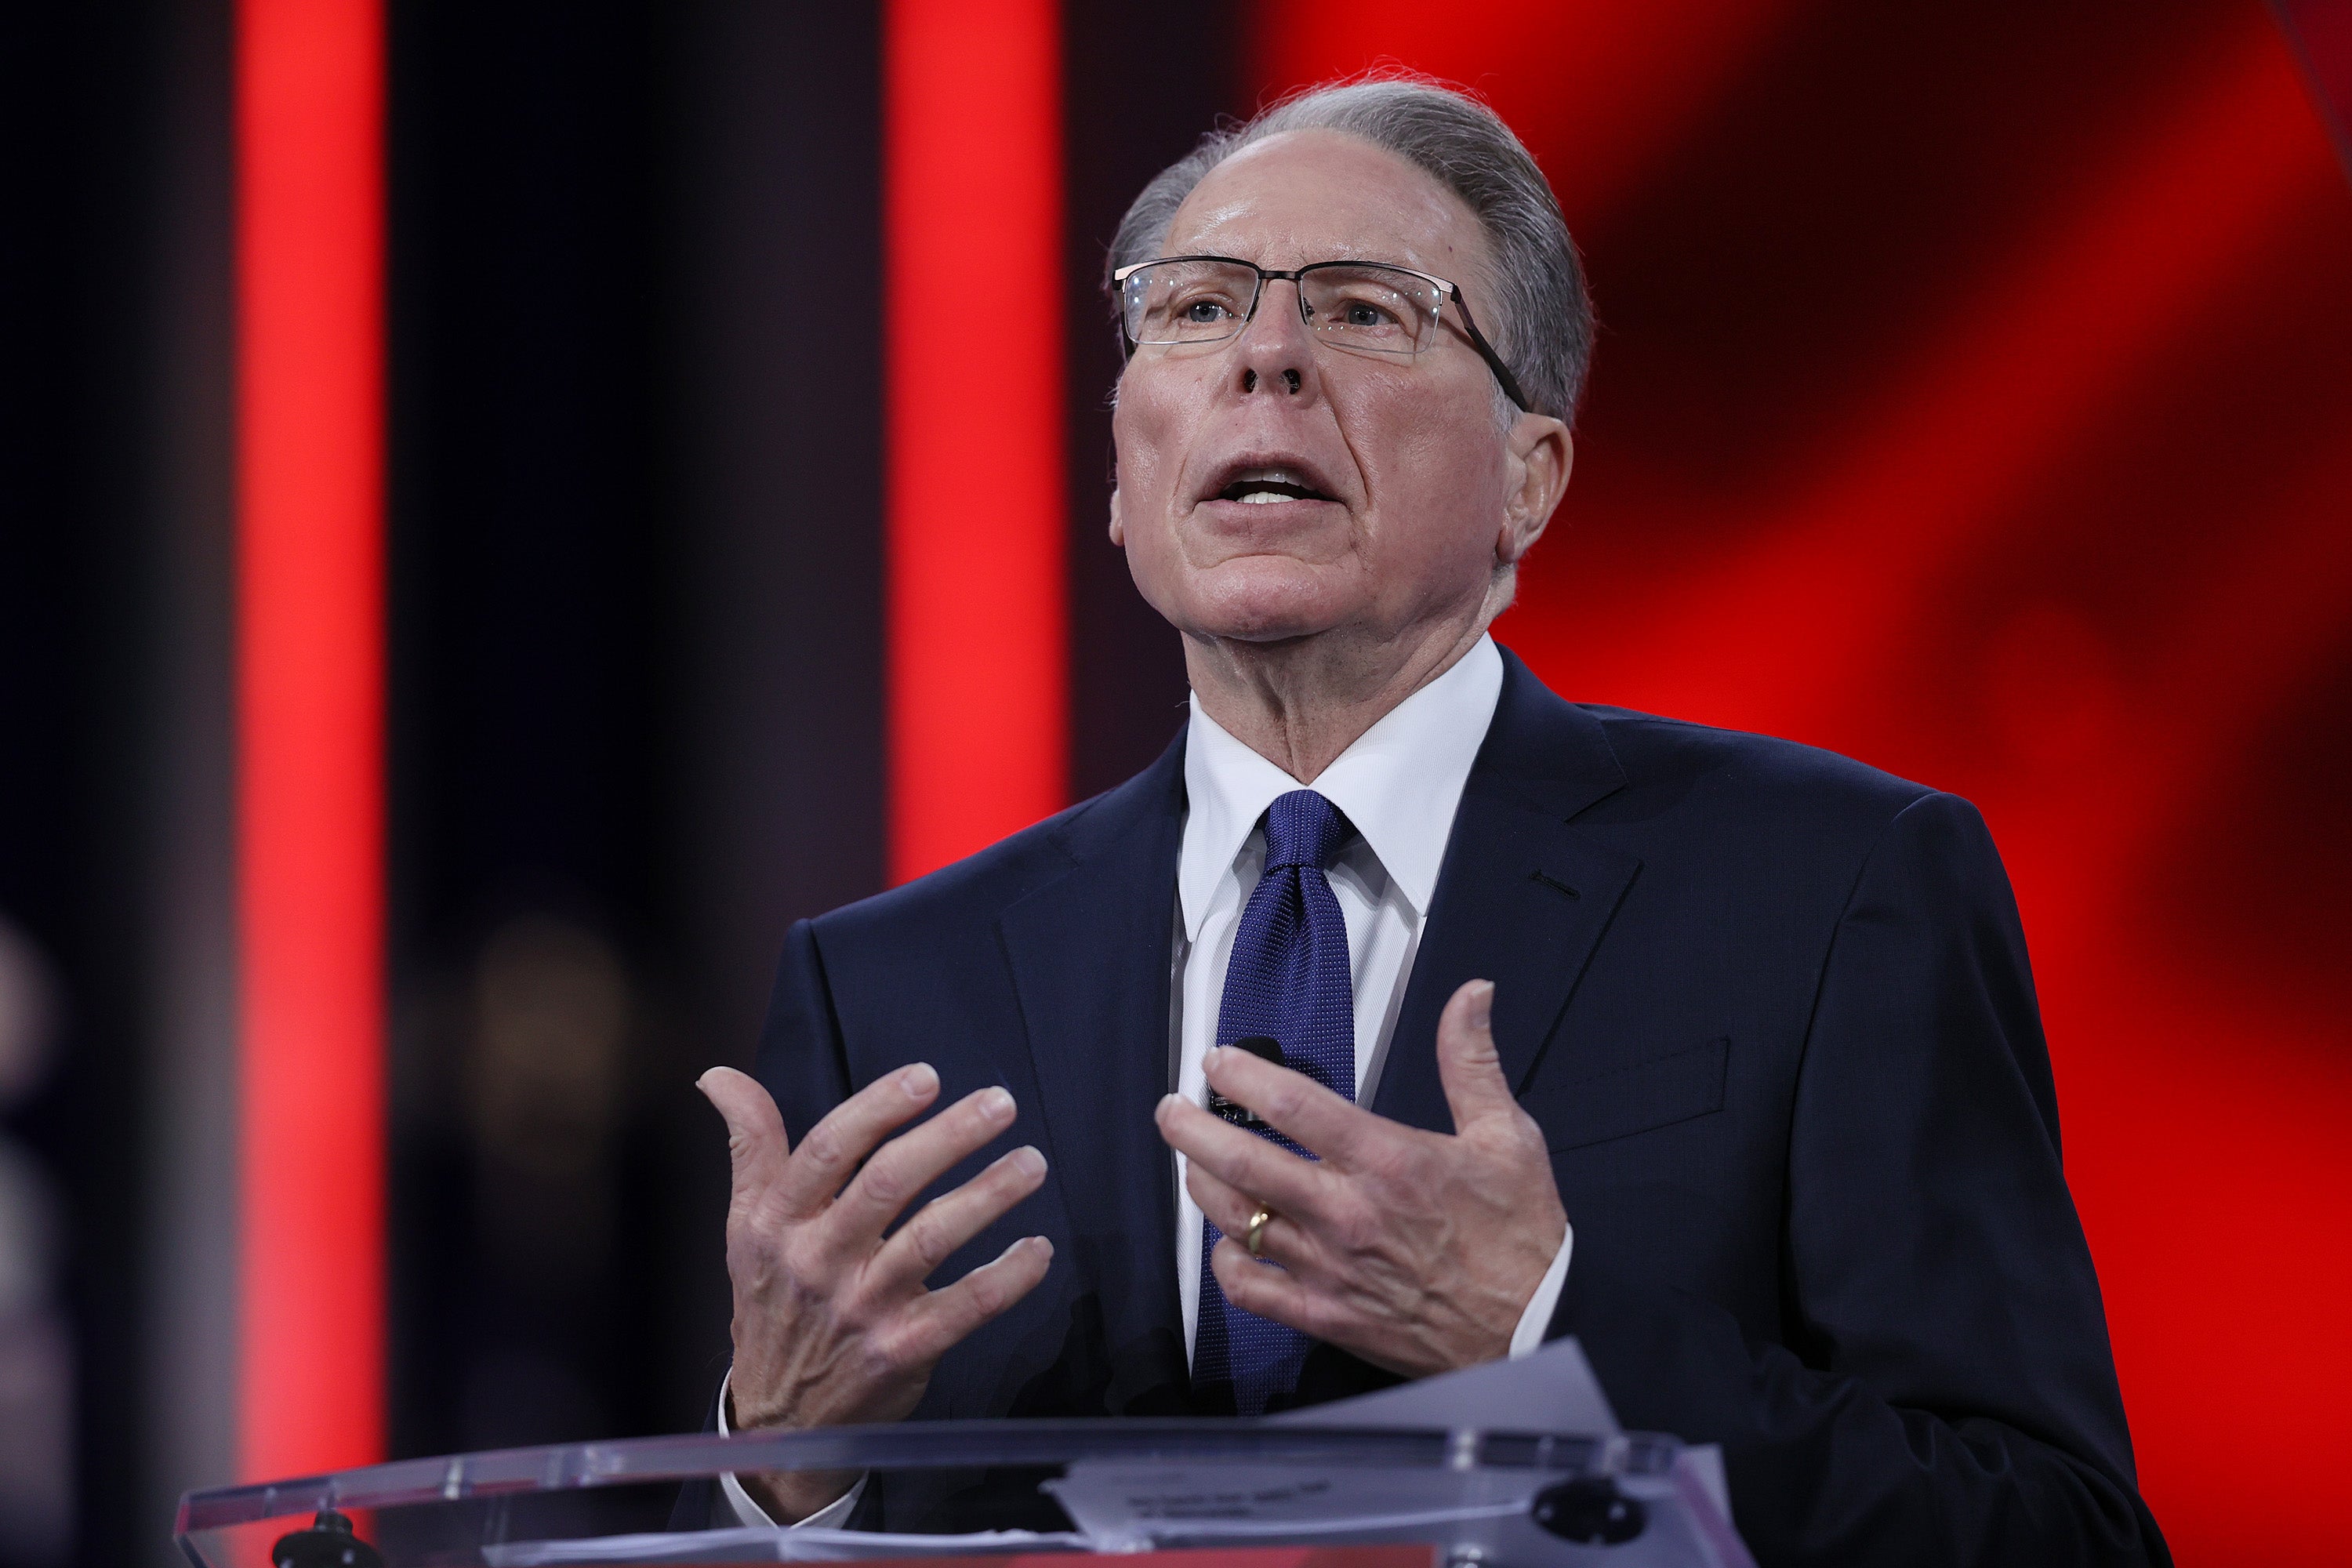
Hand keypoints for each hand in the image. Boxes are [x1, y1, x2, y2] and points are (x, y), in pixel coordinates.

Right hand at [699, 1064, 1053, 1519]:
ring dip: (989, 1195)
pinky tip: (1038, 1249)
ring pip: (933, 1239)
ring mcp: (863, 1308)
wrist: (779, 1420)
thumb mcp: (747, 1224)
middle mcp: (819, 1261)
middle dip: (950, 1137)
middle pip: (888, 1184)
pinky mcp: (903, 1351)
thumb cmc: (773, 1302)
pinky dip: (1008, 1277)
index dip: (879, 1107)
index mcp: (780, 1222)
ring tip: (1032, 1164)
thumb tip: (718, 1075)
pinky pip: (966, 1307)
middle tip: (1001, 1103)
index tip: (927, 1077)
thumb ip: (749, 1145)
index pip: (829, 1149)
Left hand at [1154, 979, 1564, 1378]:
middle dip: (1192, 1128)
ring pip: (1236, 1221)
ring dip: (1203, 1186)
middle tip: (1173, 1110)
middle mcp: (1347, 1213)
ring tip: (1193, 1162)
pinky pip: (1251, 1290)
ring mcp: (1330, 1267)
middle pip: (1242, 1162)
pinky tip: (1227, 1244)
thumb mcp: (1508, 1136)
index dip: (1244, 1075)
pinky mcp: (1326, 1315)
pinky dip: (1226, 1264)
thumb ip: (1471, 1061)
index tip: (1219, 1061)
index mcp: (1388, 1162)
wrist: (1534, 1331)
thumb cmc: (1521, 1239)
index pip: (1294, 1106)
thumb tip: (1471, 996)